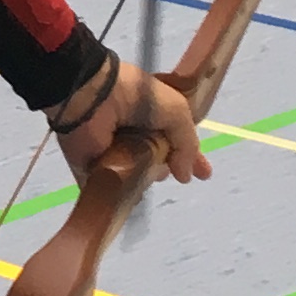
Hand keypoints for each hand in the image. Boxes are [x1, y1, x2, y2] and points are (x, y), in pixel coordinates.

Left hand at [56, 56, 212, 183]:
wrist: (90, 96)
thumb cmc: (136, 97)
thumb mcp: (176, 110)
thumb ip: (187, 143)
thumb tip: (185, 175)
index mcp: (152, 115)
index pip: (176, 140)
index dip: (192, 158)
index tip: (205, 175)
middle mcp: (133, 134)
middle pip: (157, 160)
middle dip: (168, 167)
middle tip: (176, 172)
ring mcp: (112, 152)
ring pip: (137, 175)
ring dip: (147, 178)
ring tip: (151, 172)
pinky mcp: (91, 167)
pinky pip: (109, 188)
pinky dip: (120, 196)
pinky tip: (131, 199)